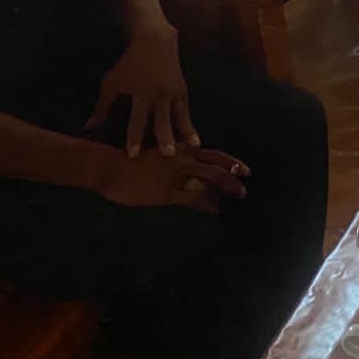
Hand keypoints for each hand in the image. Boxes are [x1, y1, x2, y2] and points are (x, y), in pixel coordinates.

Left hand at [86, 28, 196, 157]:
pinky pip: (186, 110)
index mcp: (141, 93)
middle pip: (162, 120)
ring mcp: (173, 92)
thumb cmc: (129, 63)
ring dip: (185, 132)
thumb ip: (102, 107)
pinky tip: (194, 138)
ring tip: (193, 147)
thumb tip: (88, 128)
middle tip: (168, 156)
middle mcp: (159, 94)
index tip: (133, 155)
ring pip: (179, 116)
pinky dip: (189, 124)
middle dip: (165, 138)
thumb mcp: (112, 83)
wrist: (155, 40)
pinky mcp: (182, 90)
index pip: (136, 120)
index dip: (134, 137)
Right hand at [99, 145, 250, 212]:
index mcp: (180, 149)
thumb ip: (174, 161)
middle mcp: (183, 159)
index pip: (212, 154)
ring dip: (226, 188)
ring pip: (210, 179)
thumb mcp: (158, 156)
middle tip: (247, 181)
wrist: (110, 166)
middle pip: (217, 165)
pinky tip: (215, 209)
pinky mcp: (168, 192)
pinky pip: (193, 198)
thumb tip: (187, 169)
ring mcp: (177, 175)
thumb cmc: (130, 161)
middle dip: (234, 173)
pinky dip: (207, 203)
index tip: (244, 169)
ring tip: (239, 195)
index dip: (229, 161)